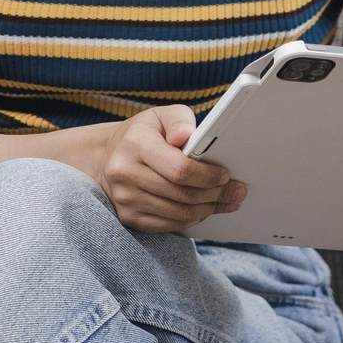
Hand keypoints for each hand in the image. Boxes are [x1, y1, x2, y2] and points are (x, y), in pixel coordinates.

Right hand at [94, 106, 245, 233]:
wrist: (105, 157)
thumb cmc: (140, 135)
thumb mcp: (159, 116)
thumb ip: (179, 121)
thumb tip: (189, 136)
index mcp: (134, 144)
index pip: (179, 169)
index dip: (208, 176)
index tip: (227, 175)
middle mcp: (124, 173)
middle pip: (183, 194)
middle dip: (216, 194)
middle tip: (237, 191)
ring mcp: (124, 199)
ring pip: (179, 214)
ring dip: (208, 209)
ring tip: (225, 201)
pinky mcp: (128, 218)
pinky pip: (169, 225)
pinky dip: (192, 219)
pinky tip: (204, 209)